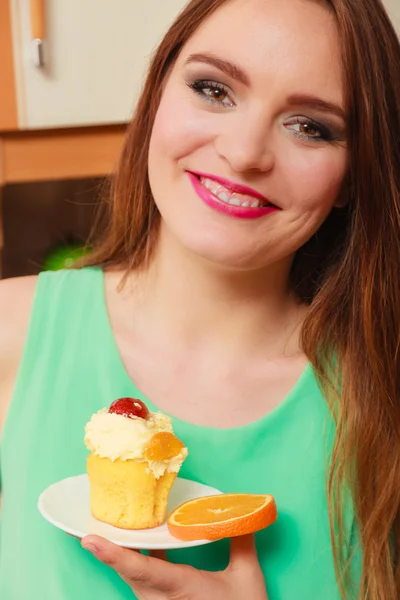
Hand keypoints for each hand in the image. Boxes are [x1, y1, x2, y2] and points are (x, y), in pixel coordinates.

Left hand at [81, 533, 268, 599]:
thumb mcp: (247, 579)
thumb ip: (242, 542)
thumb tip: (243, 513)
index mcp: (180, 589)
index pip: (141, 570)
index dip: (112, 555)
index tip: (89, 540)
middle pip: (127, 571)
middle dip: (106, 549)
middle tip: (82, 527)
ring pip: (132, 577)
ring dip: (119, 554)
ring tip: (104, 531)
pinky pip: (142, 581)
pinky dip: (136, 561)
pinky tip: (143, 543)